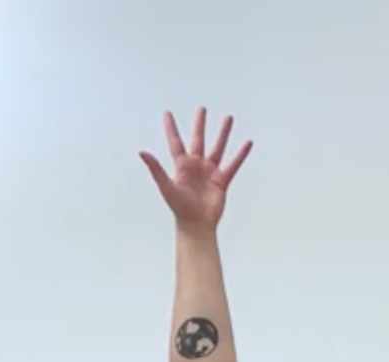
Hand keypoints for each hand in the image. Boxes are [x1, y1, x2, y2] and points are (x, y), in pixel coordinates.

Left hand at [140, 108, 251, 234]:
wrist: (196, 224)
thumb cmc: (179, 208)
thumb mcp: (165, 185)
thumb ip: (155, 167)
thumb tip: (141, 152)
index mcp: (181, 165)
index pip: (175, 141)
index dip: (170, 127)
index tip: (167, 113)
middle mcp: (196, 166)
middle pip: (198, 139)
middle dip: (199, 124)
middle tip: (201, 109)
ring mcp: (209, 172)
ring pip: (218, 147)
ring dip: (223, 133)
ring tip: (228, 118)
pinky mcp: (221, 181)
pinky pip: (233, 164)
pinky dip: (240, 154)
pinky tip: (247, 143)